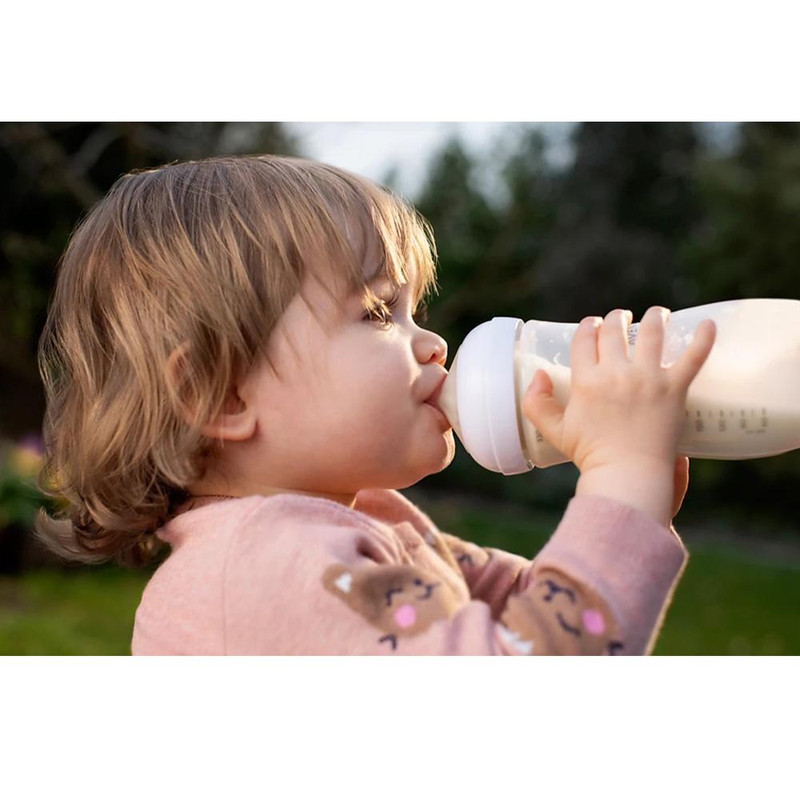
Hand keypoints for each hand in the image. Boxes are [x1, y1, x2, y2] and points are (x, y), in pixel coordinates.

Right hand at [521, 307, 714, 524]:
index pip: (584, 340)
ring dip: (653, 317)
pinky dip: (703, 338)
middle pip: (615, 331)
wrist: (627, 474)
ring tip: (656, 314)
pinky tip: (708, 324)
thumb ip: (536, 403)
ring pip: (652, 333)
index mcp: (587, 381)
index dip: (588, 327)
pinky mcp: (674, 389)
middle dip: (616, 318)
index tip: (592, 324)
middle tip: (622, 318)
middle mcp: (616, 373)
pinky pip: (693, 357)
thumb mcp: (555, 431)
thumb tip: (538, 375)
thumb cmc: (591, 454)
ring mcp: (648, 379)